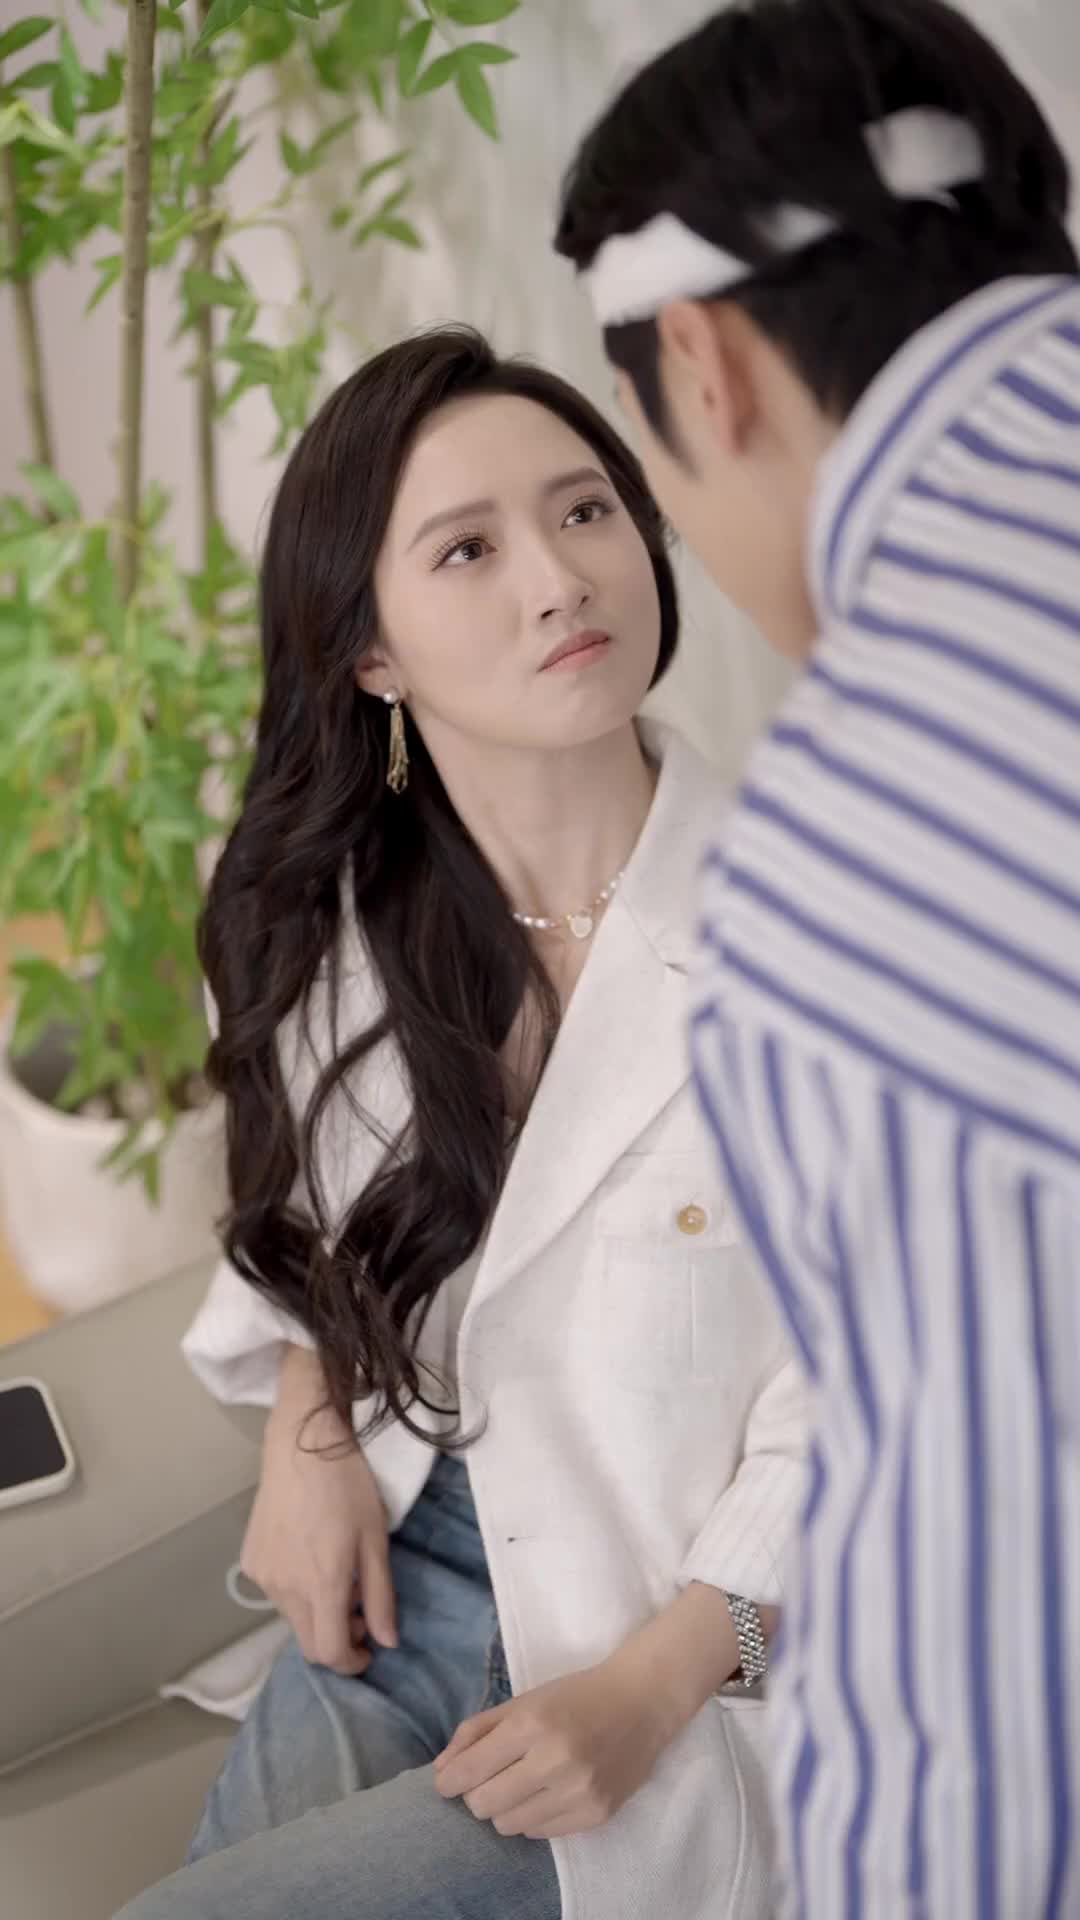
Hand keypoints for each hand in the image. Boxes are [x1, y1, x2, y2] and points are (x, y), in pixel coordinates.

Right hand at [240, 1342, 396, 1676]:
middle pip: (308, 1642)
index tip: (369, 1650)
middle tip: (361, 1612)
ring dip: (317, 1613)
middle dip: (337, 1641)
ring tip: (338, 1577)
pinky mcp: (249, 1560)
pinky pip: (275, 1592)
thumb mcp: (375, 1541)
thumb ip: (380, 1597)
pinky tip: (310, 1557)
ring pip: (291, 1617)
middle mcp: (284, 1588)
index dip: (351, 1663)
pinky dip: (296, 1591)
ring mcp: (262, 1575)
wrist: (303, 1443)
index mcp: (320, 1585)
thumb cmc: (348, 1487)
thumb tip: (387, 1642)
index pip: (329, 1653)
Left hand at [433, 1653, 672, 1840]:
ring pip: (509, 1825)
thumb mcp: (522, 1701)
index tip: (447, 1782)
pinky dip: (532, 1816)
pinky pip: (540, 1833)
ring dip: (504, 1808)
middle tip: (489, 1779)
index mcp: (531, 1723)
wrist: (642, 1702)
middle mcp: (555, 1760)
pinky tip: (546, 1793)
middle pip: (484, 1805)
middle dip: (476, 1794)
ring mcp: (579, 1791)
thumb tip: (441, 1770)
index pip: (471, 1770)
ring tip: (520, 1785)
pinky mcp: (597, 1814)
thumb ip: (476, 1732)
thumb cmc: (575, 1696)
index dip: (449, 1781)